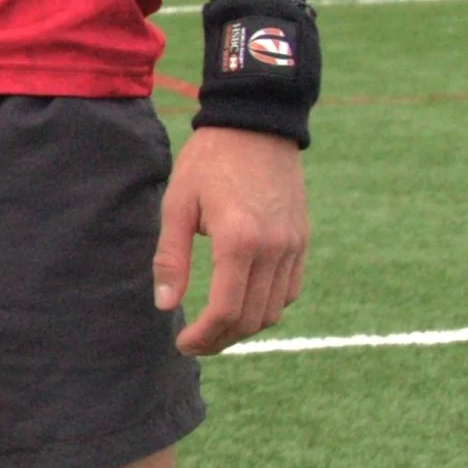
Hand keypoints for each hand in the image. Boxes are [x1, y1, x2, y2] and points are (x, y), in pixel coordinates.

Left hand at [153, 127, 307, 354]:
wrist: (256, 124)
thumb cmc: (209, 161)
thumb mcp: (177, 204)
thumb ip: (171, 258)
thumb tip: (165, 305)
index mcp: (238, 241)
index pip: (226, 311)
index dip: (203, 337)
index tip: (182, 343)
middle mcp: (273, 249)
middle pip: (251, 319)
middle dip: (221, 339)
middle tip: (195, 342)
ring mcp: (293, 246)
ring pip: (274, 310)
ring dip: (244, 326)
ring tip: (215, 326)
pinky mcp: (301, 240)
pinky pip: (289, 290)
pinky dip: (267, 306)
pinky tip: (242, 301)